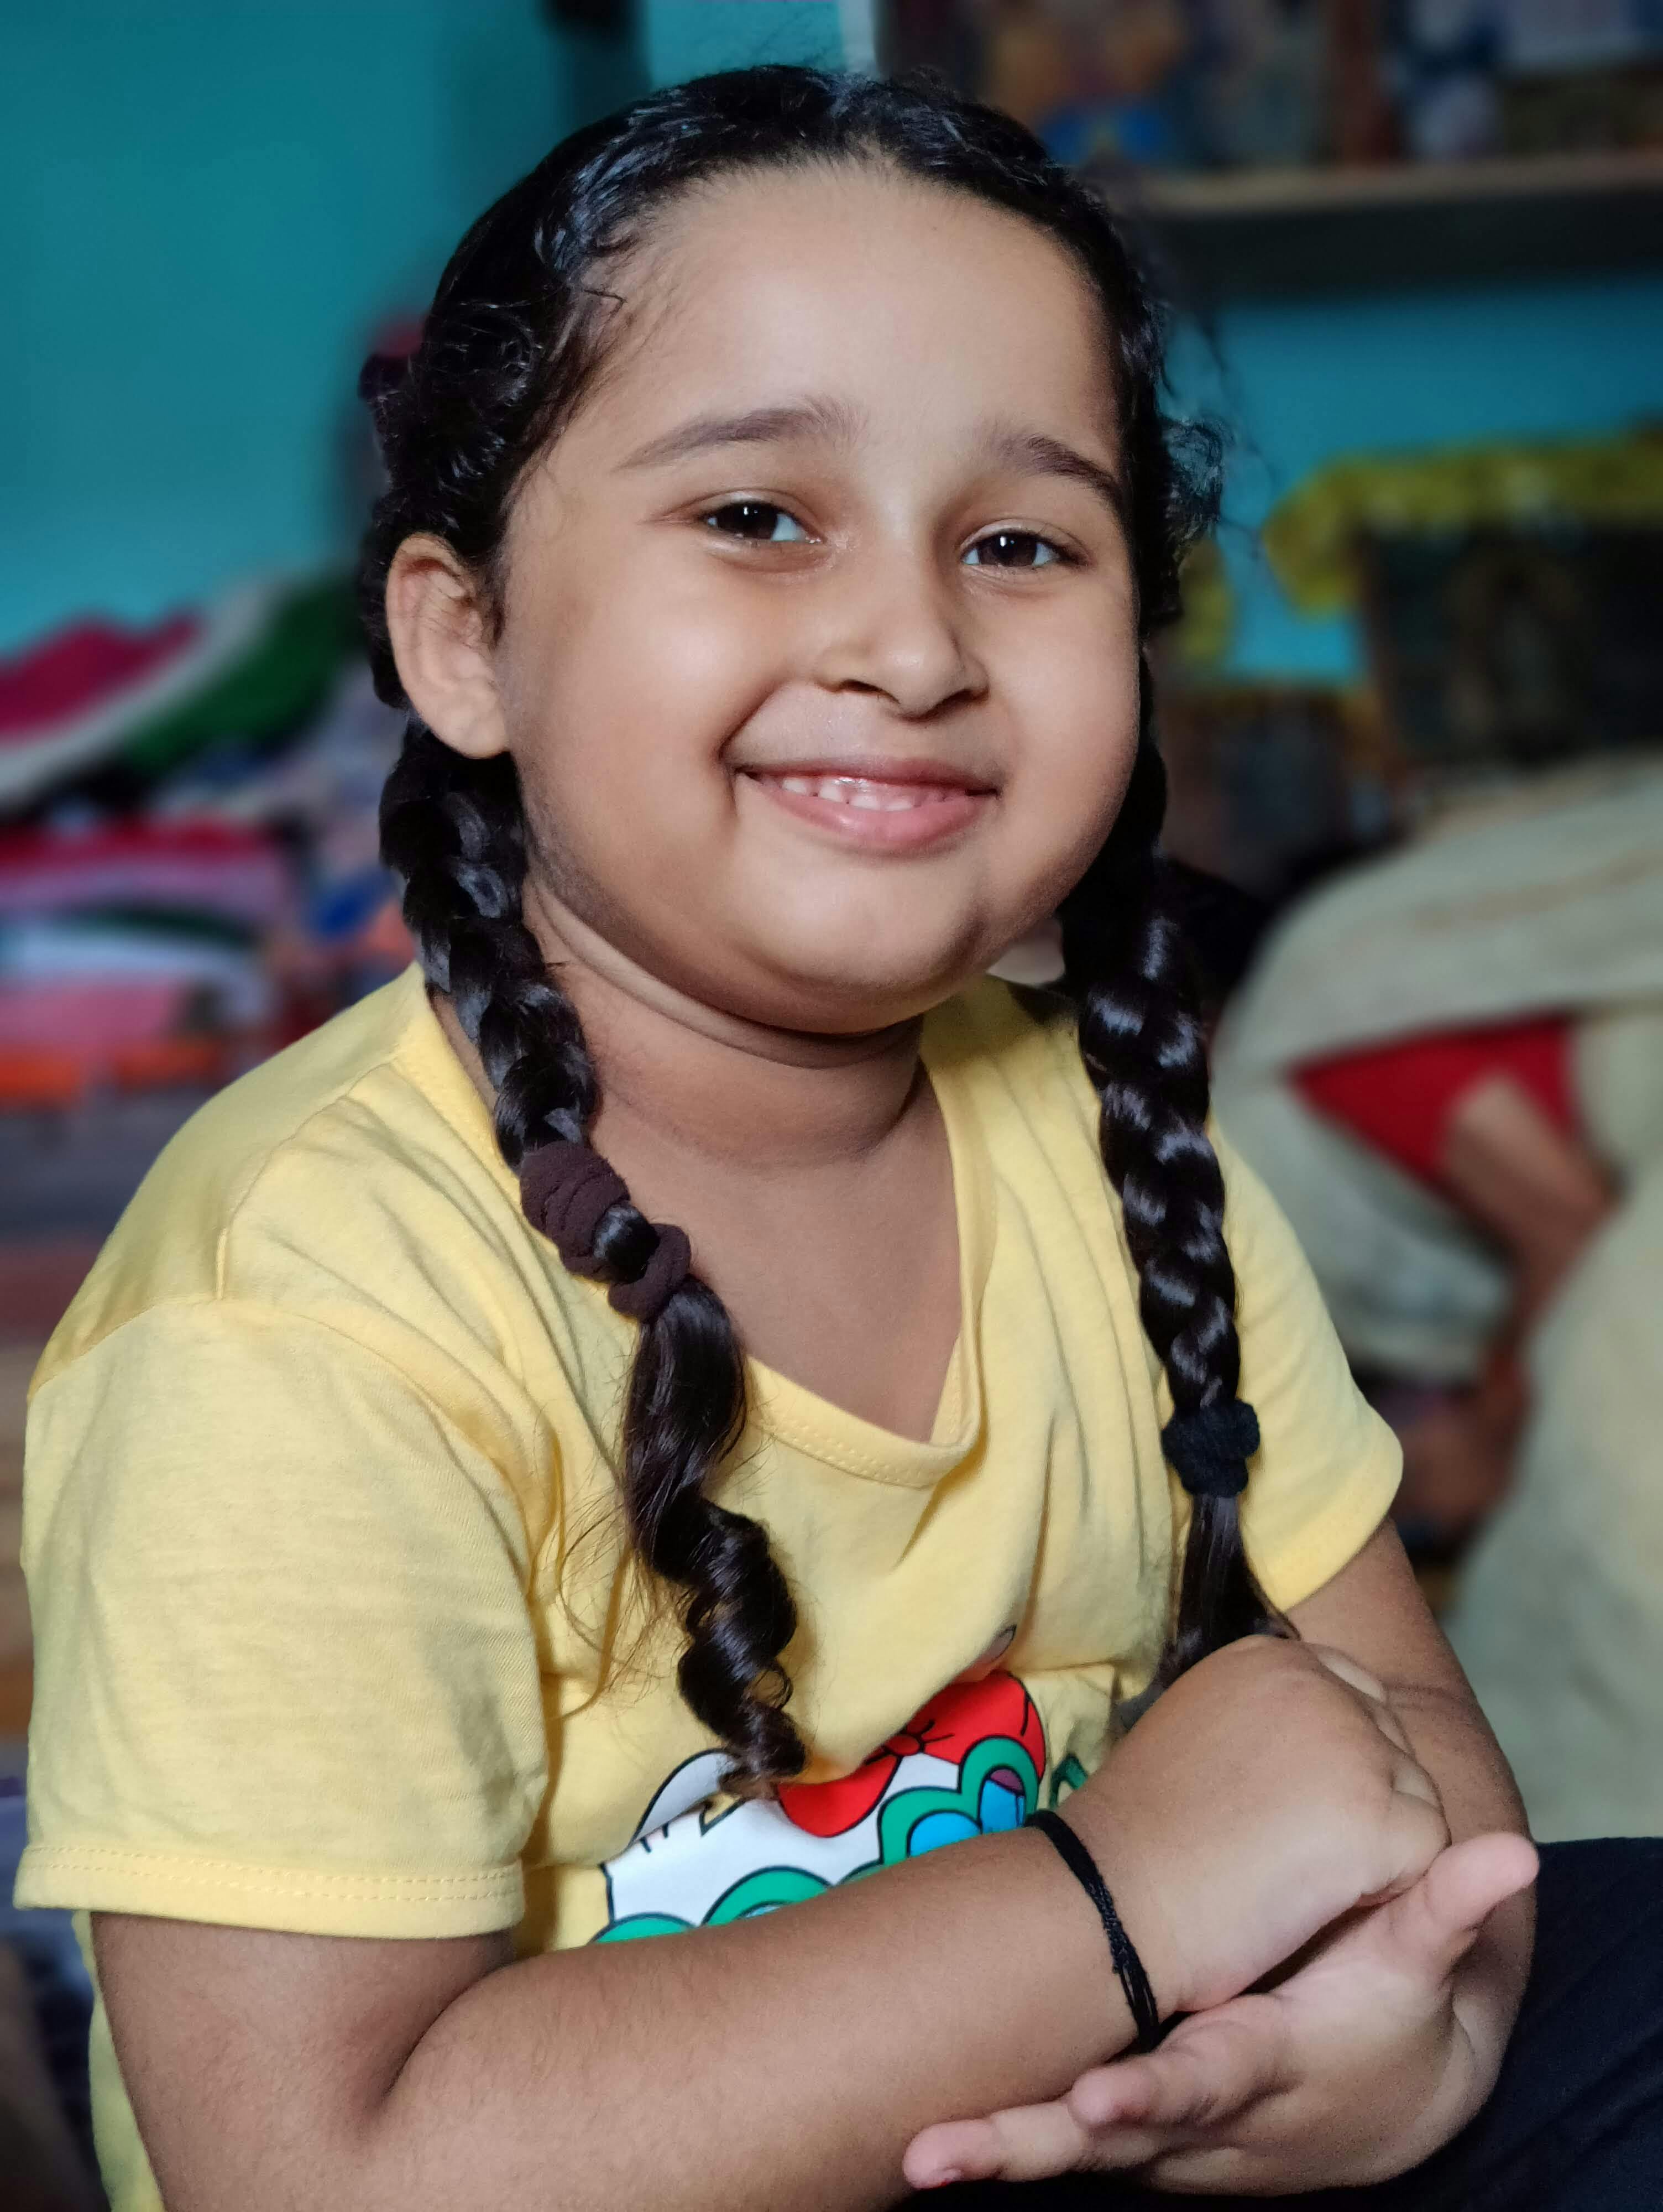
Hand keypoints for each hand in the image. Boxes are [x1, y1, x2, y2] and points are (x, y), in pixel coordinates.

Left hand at [904, 1829, 1537, 2194]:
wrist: (1363, 2102)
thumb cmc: (1380, 2017)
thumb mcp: (1409, 1971)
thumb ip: (1440, 1915)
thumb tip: (1510, 1856)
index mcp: (1247, 2070)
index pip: (1192, 2084)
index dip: (1144, 2096)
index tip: (1087, 2104)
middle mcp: (1189, 2118)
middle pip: (1095, 2140)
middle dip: (1019, 2146)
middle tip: (935, 2153)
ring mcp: (1150, 2132)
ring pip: (1059, 2150)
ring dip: (986, 2149)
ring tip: (914, 2151)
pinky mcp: (1124, 2124)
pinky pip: (1050, 2135)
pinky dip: (995, 2137)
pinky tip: (924, 2126)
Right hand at [1059, 1637, 1450, 2019]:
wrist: (1115, 1895)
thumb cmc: (1144, 1832)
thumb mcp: (1200, 1730)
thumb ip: (1264, 1718)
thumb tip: (1312, 1743)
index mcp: (1272, 1658)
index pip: (1357, 1693)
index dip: (1340, 1760)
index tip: (1292, 1806)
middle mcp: (1320, 1684)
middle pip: (1393, 1744)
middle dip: (1363, 1799)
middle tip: (1289, 1847)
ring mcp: (1354, 1746)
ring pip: (1415, 1798)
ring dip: (1375, 1842)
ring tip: (1297, 1871)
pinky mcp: (1378, 1817)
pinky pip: (1424, 1853)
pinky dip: (1385, 1886)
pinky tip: (1317, 1897)